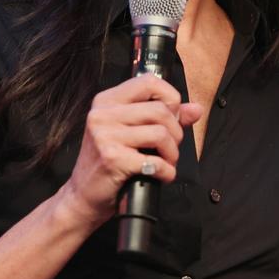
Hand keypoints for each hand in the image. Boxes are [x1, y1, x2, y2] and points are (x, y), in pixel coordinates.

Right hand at [57, 74, 202, 225]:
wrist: (83, 196)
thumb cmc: (109, 162)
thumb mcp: (132, 132)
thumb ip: (165, 117)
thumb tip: (195, 109)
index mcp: (107, 101)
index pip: (148, 81)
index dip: (170, 97)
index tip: (172, 117)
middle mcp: (103, 114)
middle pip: (160, 110)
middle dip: (175, 133)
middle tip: (169, 149)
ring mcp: (105, 135)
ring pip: (161, 134)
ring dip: (172, 154)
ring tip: (165, 163)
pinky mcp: (112, 158)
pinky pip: (156, 161)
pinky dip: (166, 172)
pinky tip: (160, 175)